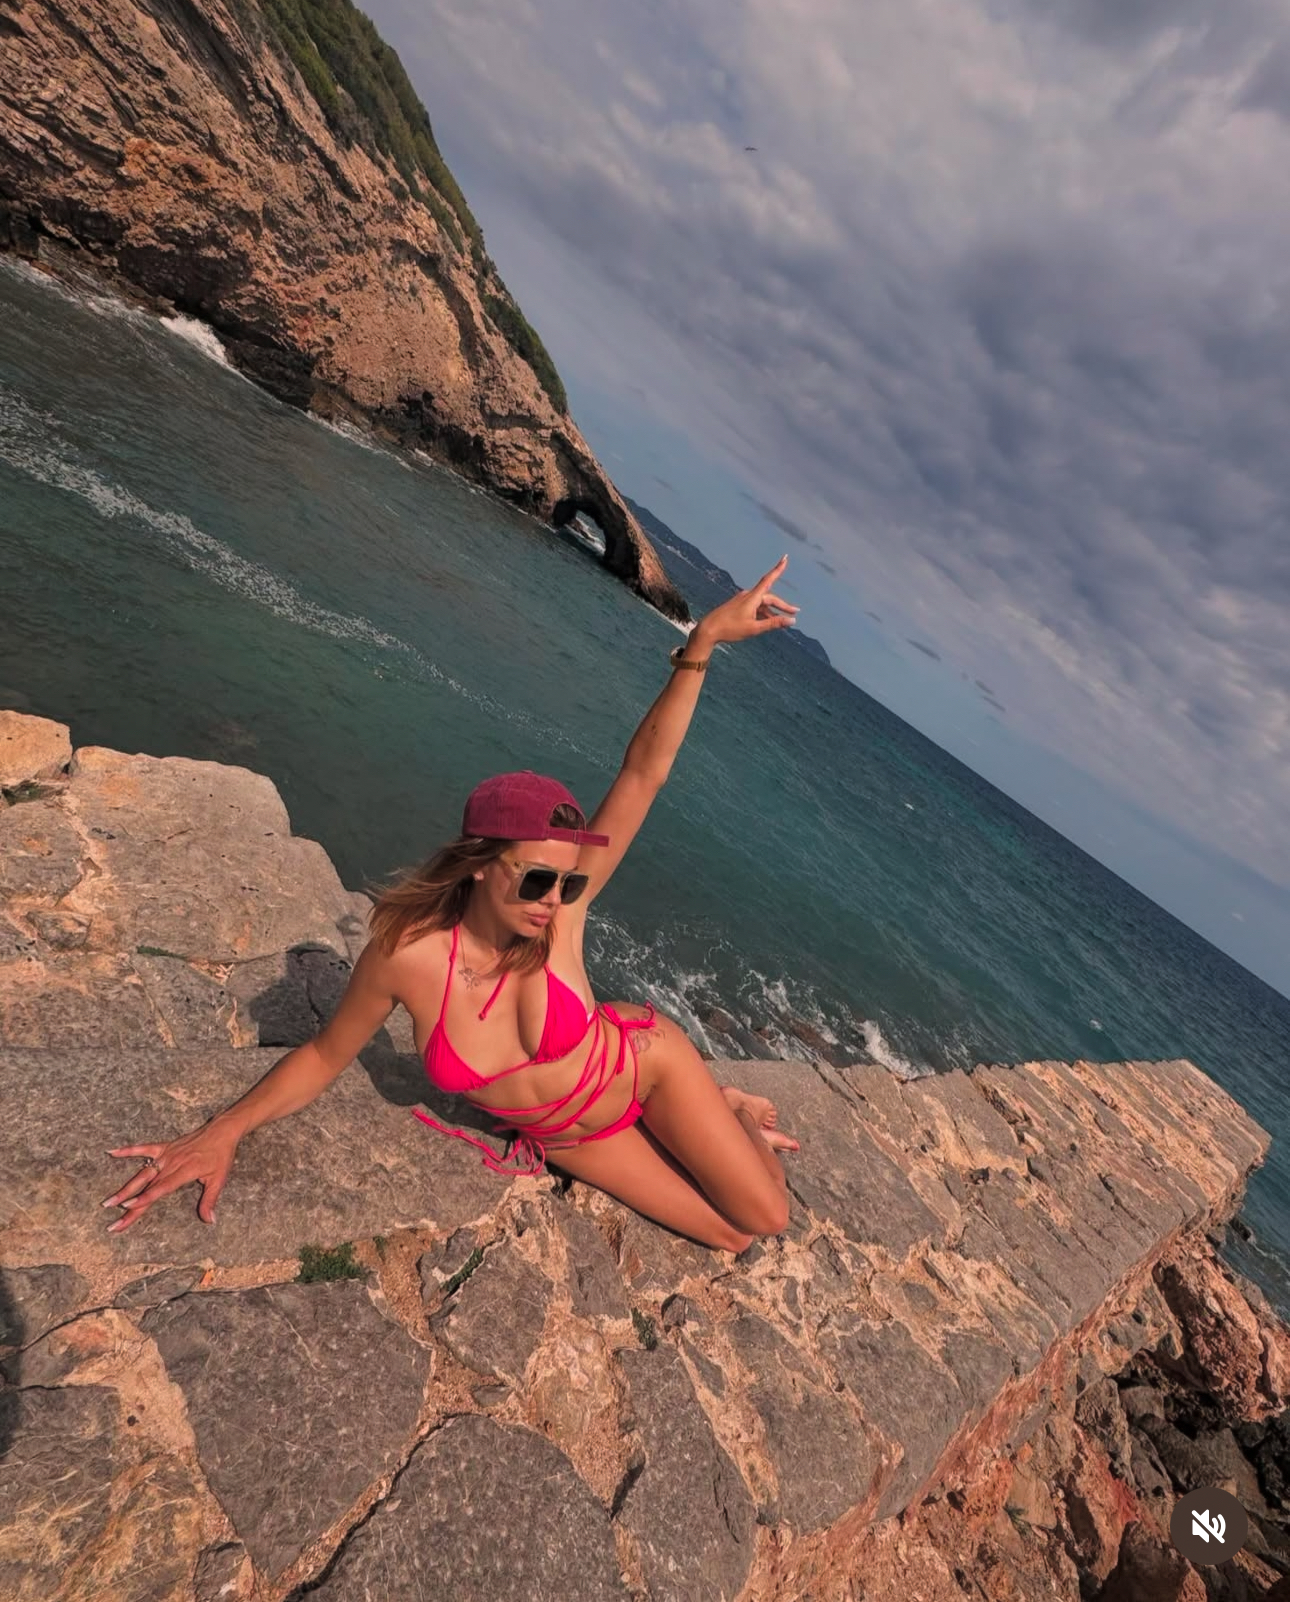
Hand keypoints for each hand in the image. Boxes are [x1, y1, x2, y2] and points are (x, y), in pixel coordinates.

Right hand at [101, 1122, 237, 1232]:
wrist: (222, 1131)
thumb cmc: (221, 1156)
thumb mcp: (219, 1179)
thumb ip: (210, 1201)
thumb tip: (209, 1221)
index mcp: (184, 1172)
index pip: (160, 1189)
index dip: (144, 1198)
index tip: (127, 1208)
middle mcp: (172, 1163)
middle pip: (146, 1186)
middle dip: (128, 1202)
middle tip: (113, 1219)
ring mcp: (166, 1154)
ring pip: (141, 1173)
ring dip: (124, 1187)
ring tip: (108, 1202)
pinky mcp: (165, 1147)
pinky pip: (143, 1148)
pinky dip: (128, 1150)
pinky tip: (111, 1152)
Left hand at [692, 556, 798, 647]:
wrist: (708, 630)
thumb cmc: (730, 629)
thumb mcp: (755, 628)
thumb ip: (774, 623)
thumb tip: (792, 621)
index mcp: (752, 598)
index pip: (769, 579)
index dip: (778, 569)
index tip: (785, 558)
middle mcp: (748, 596)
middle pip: (770, 598)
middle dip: (783, 605)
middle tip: (795, 612)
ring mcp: (742, 601)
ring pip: (763, 604)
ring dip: (773, 611)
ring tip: (783, 621)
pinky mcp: (738, 606)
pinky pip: (755, 607)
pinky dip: (763, 613)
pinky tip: (768, 621)